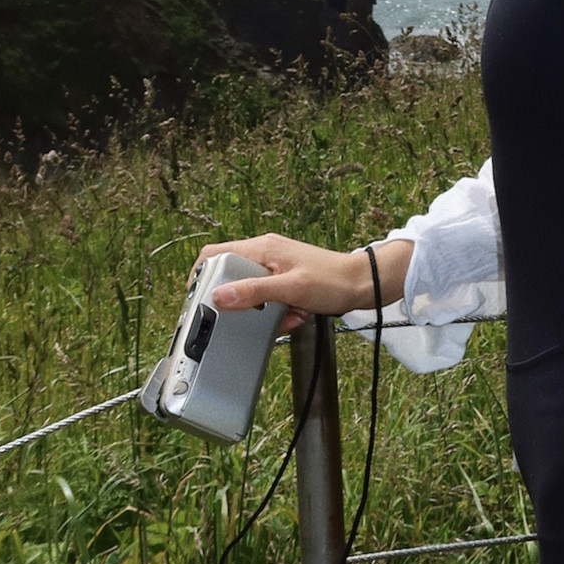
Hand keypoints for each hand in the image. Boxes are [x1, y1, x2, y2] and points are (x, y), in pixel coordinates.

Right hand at [194, 234, 410, 333]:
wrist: (364, 285)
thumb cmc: (333, 281)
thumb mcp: (290, 289)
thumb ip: (253, 292)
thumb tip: (219, 295)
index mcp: (261, 248)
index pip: (214, 254)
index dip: (201, 277)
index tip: (199, 301)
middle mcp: (265, 253)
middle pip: (231, 277)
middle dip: (240, 302)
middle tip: (250, 316)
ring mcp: (276, 267)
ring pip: (252, 293)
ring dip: (263, 310)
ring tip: (285, 315)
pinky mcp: (286, 280)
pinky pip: (270, 299)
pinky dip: (278, 311)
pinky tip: (296, 315)